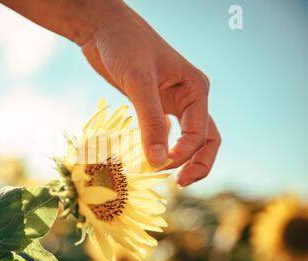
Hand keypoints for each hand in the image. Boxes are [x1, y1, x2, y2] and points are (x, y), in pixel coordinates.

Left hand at [80, 2, 220, 185]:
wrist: (102, 28)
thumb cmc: (124, 45)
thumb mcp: (138, 81)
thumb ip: (149, 120)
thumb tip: (157, 162)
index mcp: (196, 89)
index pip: (200, 133)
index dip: (184, 154)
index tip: (159, 165)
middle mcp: (189, 97)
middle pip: (205, 139)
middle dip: (196, 163)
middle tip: (179, 184)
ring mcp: (172, 102)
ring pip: (186, 138)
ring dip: (179, 158)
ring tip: (162, 175)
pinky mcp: (154, 105)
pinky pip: (164, 132)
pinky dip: (159, 146)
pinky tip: (146, 155)